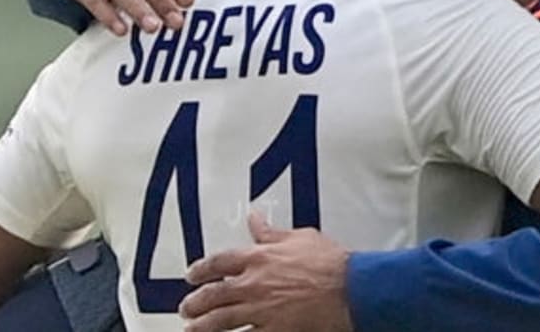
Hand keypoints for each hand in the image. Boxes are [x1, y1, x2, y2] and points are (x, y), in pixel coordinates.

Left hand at [179, 213, 352, 331]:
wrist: (352, 288)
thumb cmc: (332, 263)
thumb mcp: (300, 237)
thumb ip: (271, 232)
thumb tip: (255, 219)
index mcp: (258, 257)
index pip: (218, 262)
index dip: (201, 269)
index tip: (192, 275)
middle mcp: (254, 284)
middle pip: (214, 295)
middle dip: (196, 303)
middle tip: (186, 308)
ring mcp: (261, 310)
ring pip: (222, 321)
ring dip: (203, 326)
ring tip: (192, 329)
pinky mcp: (275, 331)